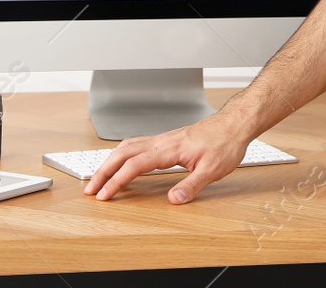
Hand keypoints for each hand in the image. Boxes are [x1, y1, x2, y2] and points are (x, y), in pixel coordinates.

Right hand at [82, 110, 252, 203]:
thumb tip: (173, 200)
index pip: (135, 165)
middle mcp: (162, 141)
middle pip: (123, 153)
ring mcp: (163, 139)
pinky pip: (137, 144)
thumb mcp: (213, 170)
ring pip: (127, 146)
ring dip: (110, 161)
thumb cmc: (225, 143)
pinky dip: (122, 155)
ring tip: (99, 177)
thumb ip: (192, 186)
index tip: (105, 195)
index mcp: (170, 148)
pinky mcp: (167, 140)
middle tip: (90, 189)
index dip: (117, 181)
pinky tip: (122, 162)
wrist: (234, 124)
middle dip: (103, 171)